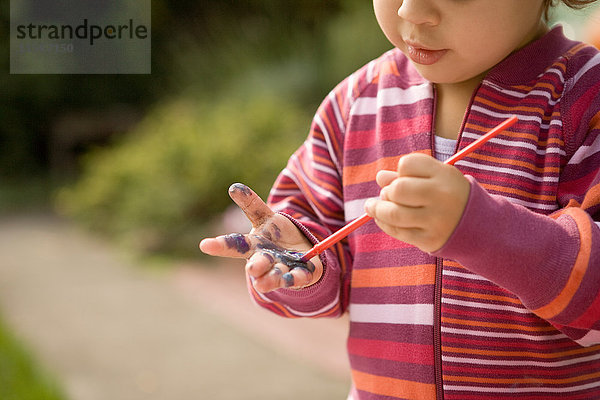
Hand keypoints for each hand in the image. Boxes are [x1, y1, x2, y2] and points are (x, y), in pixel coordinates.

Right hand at [199, 183, 322, 292]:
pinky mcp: (301, 275)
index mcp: (254, 246)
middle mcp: (266, 260)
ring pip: (275, 275)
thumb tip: (233, 187)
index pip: (235, 245)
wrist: (300, 252)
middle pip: (258, 263)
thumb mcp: (265, 217)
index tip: (204, 245)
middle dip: (255, 266)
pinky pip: (298, 278)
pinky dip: (294, 278)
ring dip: (271, 279)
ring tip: (264, 284)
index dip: (220, 245)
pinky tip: (292, 278)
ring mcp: (283, 269)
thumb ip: (251, 205)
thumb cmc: (277, 235)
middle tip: (251, 269)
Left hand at [365, 153, 469, 252]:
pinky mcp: (429, 239)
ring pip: (394, 213)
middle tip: (389, 194)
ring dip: (377, 209)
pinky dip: (383, 223)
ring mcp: (435, 220)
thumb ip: (408, 175)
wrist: (478, 227)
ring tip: (372, 206)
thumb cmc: (449, 195)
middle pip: (398, 189)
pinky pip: (397, 231)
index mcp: (445, 175)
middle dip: (388, 191)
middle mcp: (441, 196)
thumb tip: (379, 177)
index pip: (408, 164)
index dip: (401, 170)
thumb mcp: (436, 179)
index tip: (405, 176)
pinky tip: (380, 218)